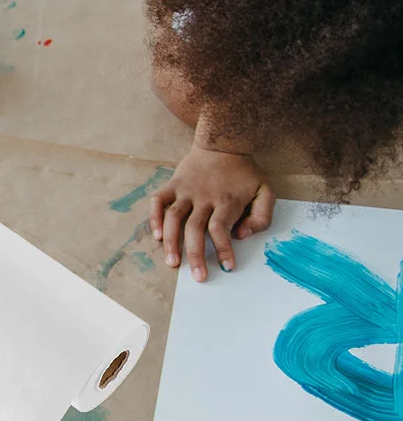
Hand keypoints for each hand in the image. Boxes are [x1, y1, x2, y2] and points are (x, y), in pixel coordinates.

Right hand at [150, 144, 273, 280]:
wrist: (223, 143)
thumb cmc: (245, 172)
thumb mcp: (266, 190)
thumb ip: (261, 216)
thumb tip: (242, 235)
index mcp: (227, 200)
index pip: (221, 229)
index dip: (224, 250)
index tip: (227, 267)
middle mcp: (204, 197)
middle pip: (195, 229)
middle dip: (196, 255)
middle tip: (198, 277)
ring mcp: (186, 191)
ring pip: (174, 218)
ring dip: (172, 242)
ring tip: (172, 263)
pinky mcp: (173, 185)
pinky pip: (158, 201)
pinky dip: (154, 218)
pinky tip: (157, 235)